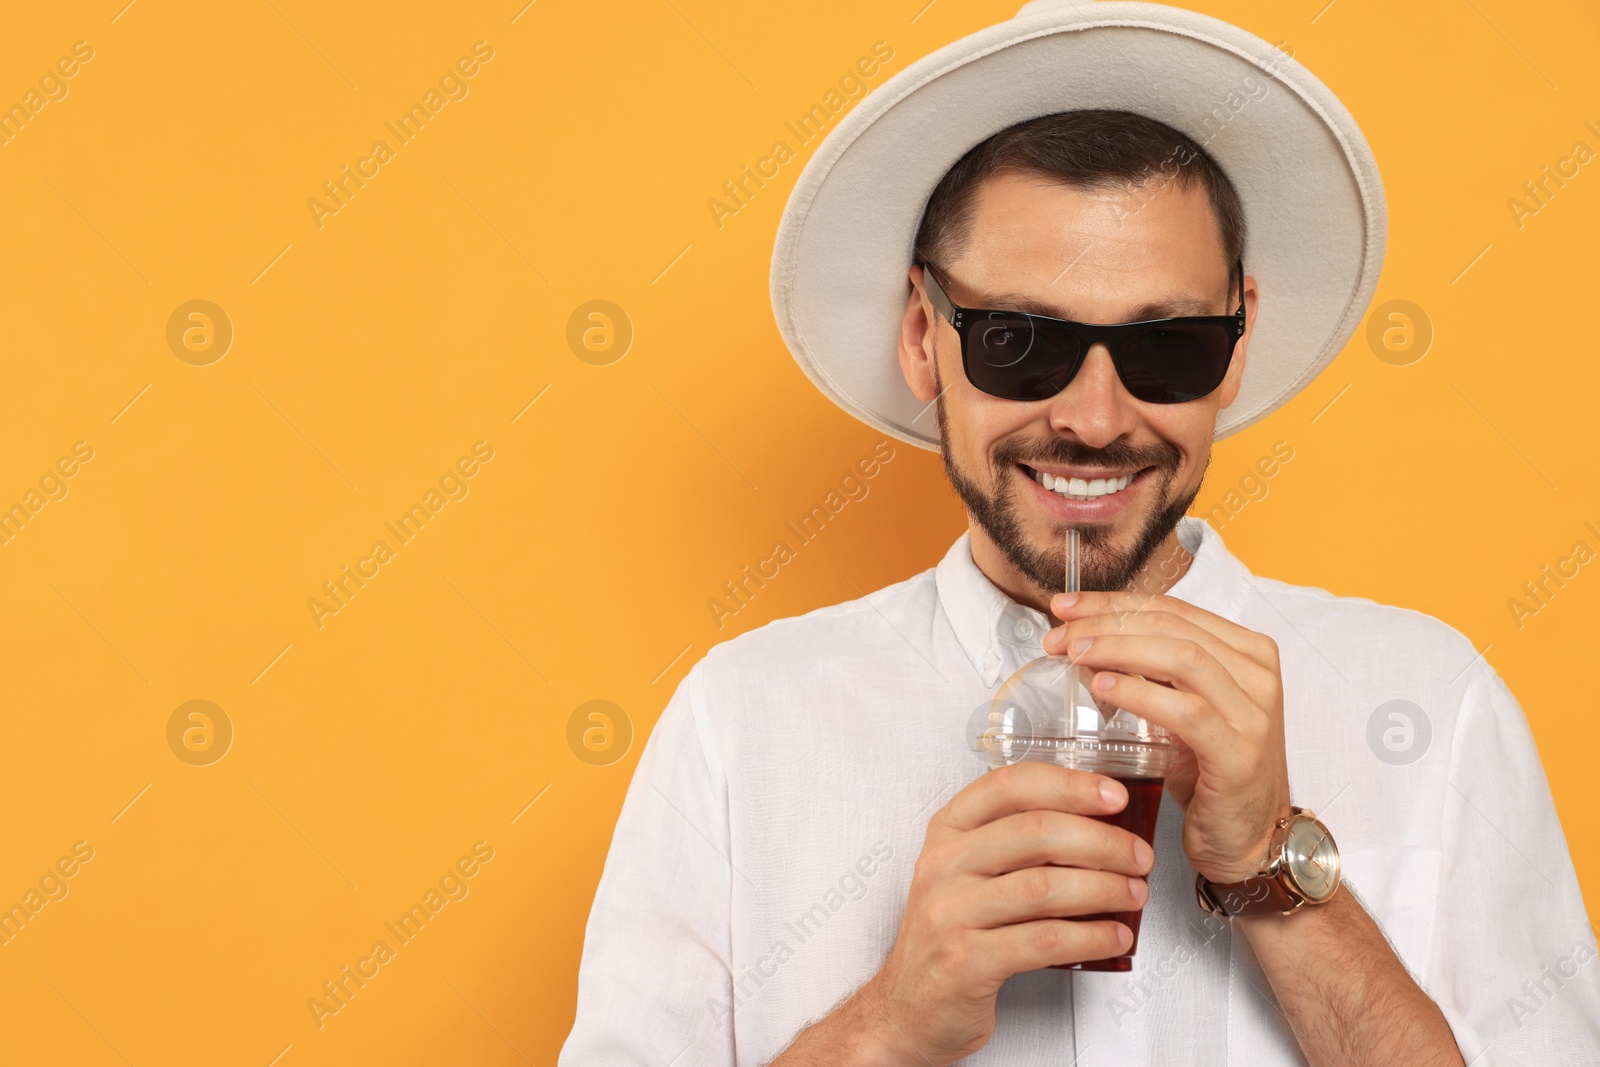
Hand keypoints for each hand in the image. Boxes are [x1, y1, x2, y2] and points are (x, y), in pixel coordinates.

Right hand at [851, 761, 1152, 1066]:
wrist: (910, 1006)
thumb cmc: (955, 932)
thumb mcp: (971, 873)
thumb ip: (1018, 843)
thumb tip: (1101, 824)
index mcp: (948, 830)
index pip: (1010, 785)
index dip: (1069, 785)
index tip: (1114, 795)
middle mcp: (944, 863)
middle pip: (1036, 832)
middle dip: (1102, 842)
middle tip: (1139, 856)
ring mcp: (949, 911)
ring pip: (1044, 887)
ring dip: (1104, 889)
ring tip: (1134, 894)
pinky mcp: (965, 960)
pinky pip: (1043, 941)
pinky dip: (1090, 937)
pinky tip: (1114, 936)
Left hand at [1045, 591, 1291, 883]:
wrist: (1251, 841)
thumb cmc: (1209, 772)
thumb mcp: (1182, 709)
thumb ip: (1150, 672)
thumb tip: (1081, 639)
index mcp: (1247, 652)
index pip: (1171, 608)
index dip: (1113, 602)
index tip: (1065, 606)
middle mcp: (1258, 674)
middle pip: (1172, 625)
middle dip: (1107, 623)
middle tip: (1060, 635)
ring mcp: (1255, 714)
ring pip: (1181, 657)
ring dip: (1118, 650)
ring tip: (1074, 654)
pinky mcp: (1241, 753)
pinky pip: (1186, 711)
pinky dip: (1141, 694)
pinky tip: (1104, 688)